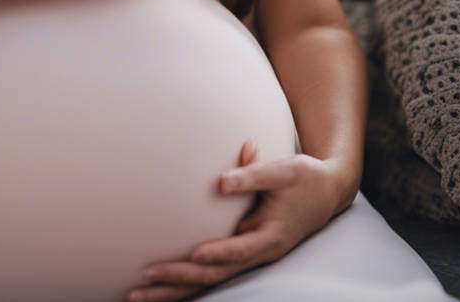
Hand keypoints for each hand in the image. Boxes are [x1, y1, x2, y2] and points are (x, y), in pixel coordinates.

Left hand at [128, 140, 341, 299]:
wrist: (325, 192)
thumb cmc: (302, 178)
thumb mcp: (284, 170)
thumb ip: (254, 174)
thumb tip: (222, 180)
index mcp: (270, 237)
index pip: (239, 250)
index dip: (218, 252)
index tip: (194, 254)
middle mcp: (257, 254)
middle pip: (215, 274)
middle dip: (180, 279)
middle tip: (145, 277)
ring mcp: (247, 257)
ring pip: (208, 281)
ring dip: (173, 289)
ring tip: (134, 294)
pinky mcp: (240, 254)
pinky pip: (209, 273)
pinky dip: (183, 282)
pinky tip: (155, 287)